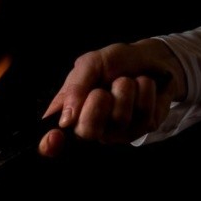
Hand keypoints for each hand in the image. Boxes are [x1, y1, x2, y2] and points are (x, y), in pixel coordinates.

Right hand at [39, 38, 186, 156]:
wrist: (151, 56)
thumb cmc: (116, 61)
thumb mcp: (90, 63)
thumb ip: (75, 88)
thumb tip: (65, 120)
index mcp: (69, 114)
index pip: (52, 142)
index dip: (49, 144)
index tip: (55, 136)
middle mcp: (90, 128)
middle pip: (87, 131)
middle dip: (98, 102)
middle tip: (102, 90)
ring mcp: (117, 131)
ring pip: (119, 117)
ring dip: (125, 88)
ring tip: (125, 82)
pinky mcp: (142, 128)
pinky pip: (143, 112)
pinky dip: (144, 90)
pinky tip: (141, 87)